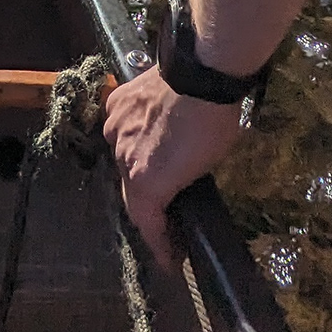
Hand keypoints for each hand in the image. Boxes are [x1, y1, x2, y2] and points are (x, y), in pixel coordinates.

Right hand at [102, 65, 243, 266]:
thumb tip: (180, 187)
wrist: (203, 69)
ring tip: (159, 166)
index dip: (161, 248)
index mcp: (145, 182)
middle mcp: (123, 159)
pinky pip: (121, 127)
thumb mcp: (207, 164)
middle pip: (131, 194)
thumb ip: (182, 182)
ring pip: (123, 157)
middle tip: (168, 220)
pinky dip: (133, 136)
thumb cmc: (215, 122)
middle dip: (150, 210)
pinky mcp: (116, 102)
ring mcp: (116, 128)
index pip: (148, 226)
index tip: (171, 263)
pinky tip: (147, 131)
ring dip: (139, 167)